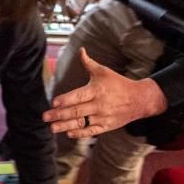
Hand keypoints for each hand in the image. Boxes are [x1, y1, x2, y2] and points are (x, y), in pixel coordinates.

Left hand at [43, 47, 167, 136]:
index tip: (53, 103)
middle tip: (45, 117)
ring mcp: (103, 117)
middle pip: (77, 111)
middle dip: (59, 115)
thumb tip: (81, 50)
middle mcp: (99, 105)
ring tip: (52, 128)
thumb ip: (89, 63)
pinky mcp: (106, 126)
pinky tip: (68, 133)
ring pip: (81, 123)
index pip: (78, 96)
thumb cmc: (118, 83)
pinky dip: (80, 133)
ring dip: (65, 126)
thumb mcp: (104, 71)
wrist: (139, 100)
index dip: (66, 100)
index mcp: (97, 90)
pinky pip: (91, 131)